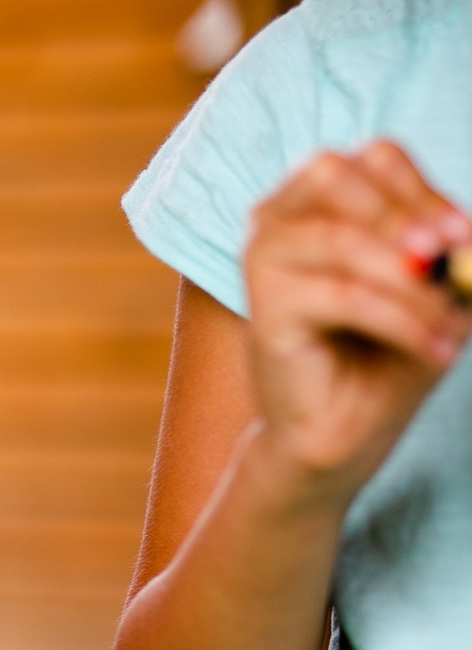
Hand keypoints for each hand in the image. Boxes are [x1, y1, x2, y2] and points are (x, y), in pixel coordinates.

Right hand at [244, 140, 471, 500]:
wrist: (348, 426)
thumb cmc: (389, 349)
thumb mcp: (435, 285)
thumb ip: (448, 250)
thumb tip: (469, 236)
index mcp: (319, 199)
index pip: (374, 159)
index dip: (424, 190)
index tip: (465, 236)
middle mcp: (278, 219)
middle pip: (336, 176)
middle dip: (401, 214)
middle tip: (444, 257)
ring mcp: (262, 261)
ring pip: (342, 240)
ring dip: (411, 283)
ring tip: (452, 325)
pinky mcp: (263, 312)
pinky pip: (343, 297)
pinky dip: (401, 321)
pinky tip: (434, 348)